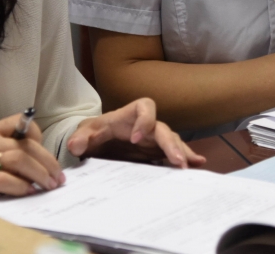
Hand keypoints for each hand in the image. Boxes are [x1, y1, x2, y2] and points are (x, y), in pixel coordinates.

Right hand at [0, 112, 65, 220]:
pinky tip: (29, 193)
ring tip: (50, 185)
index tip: (44, 152)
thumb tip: (22, 165)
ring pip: (21, 160)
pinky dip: (22, 187)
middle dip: (47, 161)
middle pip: (26, 145)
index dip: (37, 137)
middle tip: (57, 176)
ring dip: (40, 174)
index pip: (19, 123)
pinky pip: (6, 181)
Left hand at [66, 98, 205, 168]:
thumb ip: (80, 137)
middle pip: (163, 128)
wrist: (97, 144)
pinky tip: (199, 164)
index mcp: (129, 115)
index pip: (145, 106)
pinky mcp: (157, 153)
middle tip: (177, 162)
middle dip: (171, 144)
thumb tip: (75, 145)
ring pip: (173, 141)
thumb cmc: (94, 133)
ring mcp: (154, 140)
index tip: (135, 139)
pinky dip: (187, 157)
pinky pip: (174, 153)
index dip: (144, 120)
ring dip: (181, 153)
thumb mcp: (85, 133)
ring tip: (189, 167)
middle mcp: (147, 125)